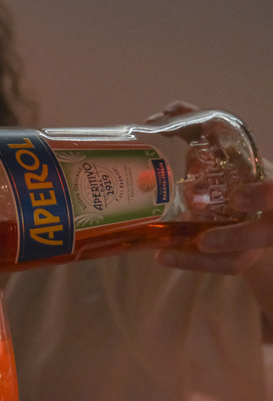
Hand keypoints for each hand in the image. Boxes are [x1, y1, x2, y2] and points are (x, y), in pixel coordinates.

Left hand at [146, 101, 272, 273]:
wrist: (256, 208)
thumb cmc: (240, 171)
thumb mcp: (231, 147)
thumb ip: (204, 127)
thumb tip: (168, 110)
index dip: (263, 196)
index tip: (236, 197)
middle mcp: (271, 217)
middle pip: (266, 235)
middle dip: (237, 237)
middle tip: (203, 240)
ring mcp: (258, 243)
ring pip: (237, 259)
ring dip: (200, 260)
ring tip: (166, 252)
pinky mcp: (240, 259)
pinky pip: (218, 267)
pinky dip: (189, 263)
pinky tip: (161, 257)